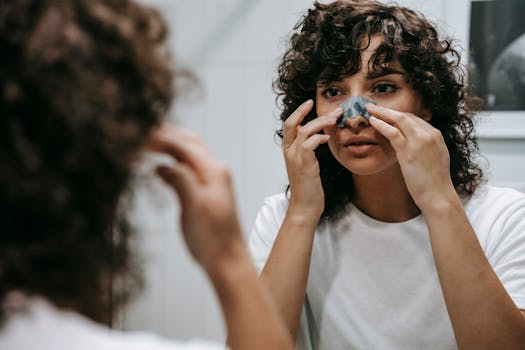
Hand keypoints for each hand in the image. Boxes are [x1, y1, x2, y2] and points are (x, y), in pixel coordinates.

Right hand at [147, 124, 243, 270]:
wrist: (228, 262)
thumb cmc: (213, 239)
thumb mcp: (194, 207)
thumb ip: (180, 180)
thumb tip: (161, 164)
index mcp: (214, 171)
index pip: (183, 145)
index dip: (159, 137)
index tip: (136, 135)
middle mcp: (215, 171)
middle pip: (188, 142)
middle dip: (165, 135)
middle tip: (139, 133)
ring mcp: (212, 181)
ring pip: (188, 154)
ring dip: (169, 146)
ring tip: (146, 143)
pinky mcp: (206, 192)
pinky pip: (188, 169)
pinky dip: (172, 161)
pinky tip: (159, 166)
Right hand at [282, 100, 339, 218]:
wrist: (305, 206)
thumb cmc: (309, 188)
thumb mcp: (307, 165)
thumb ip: (309, 151)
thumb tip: (320, 137)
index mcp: (289, 151)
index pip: (289, 125)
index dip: (298, 112)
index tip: (309, 103)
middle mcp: (289, 152)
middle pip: (291, 123)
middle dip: (305, 111)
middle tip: (323, 106)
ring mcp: (295, 158)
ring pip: (304, 131)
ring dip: (321, 122)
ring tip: (335, 119)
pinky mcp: (304, 165)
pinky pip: (310, 144)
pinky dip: (320, 137)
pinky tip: (329, 138)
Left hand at [367, 104, 456, 210]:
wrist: (438, 195)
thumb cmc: (434, 182)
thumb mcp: (434, 158)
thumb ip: (425, 147)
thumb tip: (413, 146)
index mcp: (436, 136)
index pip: (415, 119)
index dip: (398, 115)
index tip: (386, 113)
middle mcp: (429, 135)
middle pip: (406, 115)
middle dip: (388, 110)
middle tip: (373, 106)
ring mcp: (420, 141)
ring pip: (399, 119)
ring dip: (382, 112)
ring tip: (369, 109)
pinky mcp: (409, 151)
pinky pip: (392, 132)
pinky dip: (381, 124)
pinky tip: (372, 121)